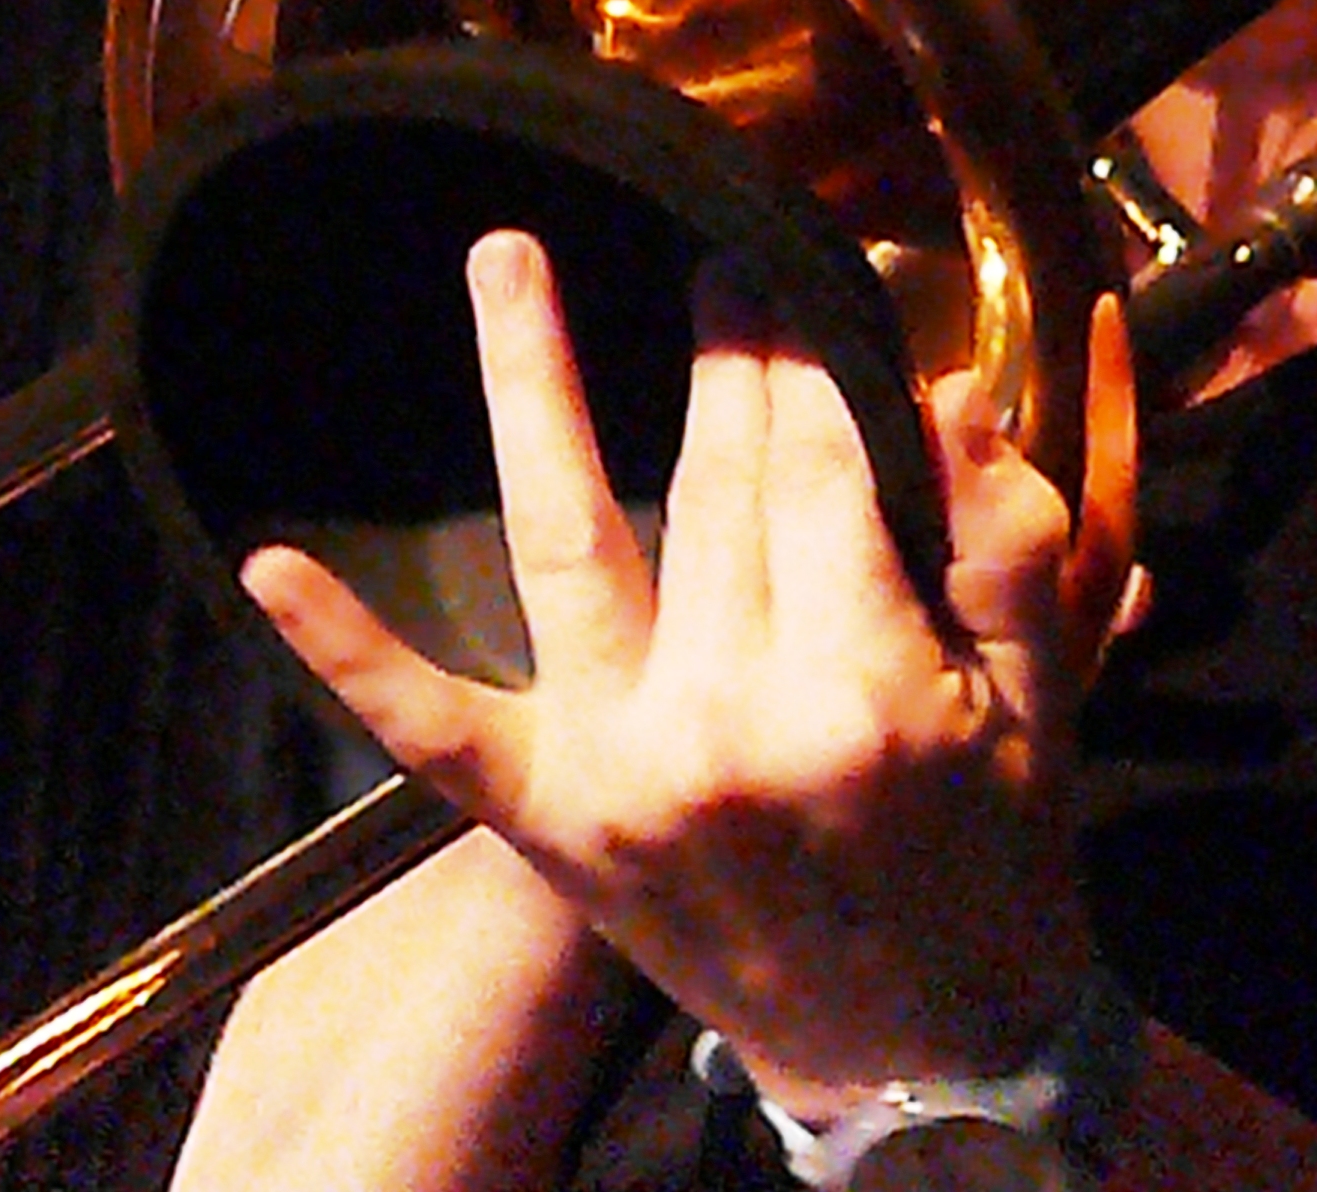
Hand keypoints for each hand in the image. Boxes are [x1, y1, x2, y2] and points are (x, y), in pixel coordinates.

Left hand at [240, 229, 1138, 1105]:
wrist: (920, 1063)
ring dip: (529, 388)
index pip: (823, 470)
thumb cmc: (994, 861)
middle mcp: (723, 723)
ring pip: (565, 541)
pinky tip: (271, 565)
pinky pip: (430, 731)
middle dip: (721, 357)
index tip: (807, 269)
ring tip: (507, 260)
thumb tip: (951, 389)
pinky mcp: (546, 824)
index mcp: (859, 691)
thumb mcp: (1045, 703)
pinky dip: (347, 650)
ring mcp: (617, 774)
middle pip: (711, 485)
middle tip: (717, 253)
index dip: (818, 362)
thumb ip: (1008, 542)